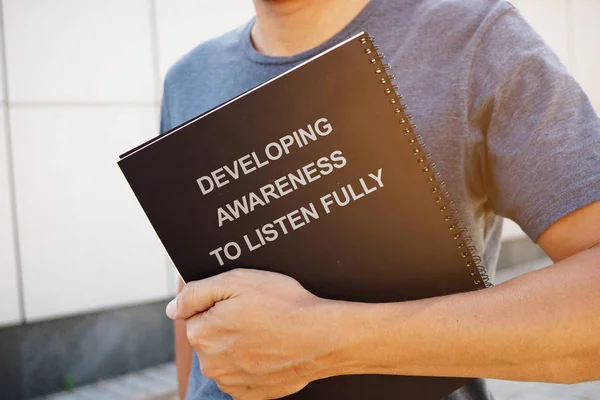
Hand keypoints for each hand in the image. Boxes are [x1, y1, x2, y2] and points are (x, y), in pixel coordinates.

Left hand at [166, 268, 341, 399]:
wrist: (322, 337)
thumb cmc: (284, 306)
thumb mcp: (236, 281)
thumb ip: (196, 293)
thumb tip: (173, 308)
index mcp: (202, 334)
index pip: (196, 315)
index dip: (219, 305)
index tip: (242, 303)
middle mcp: (211, 364)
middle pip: (210, 337)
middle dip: (227, 325)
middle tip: (257, 315)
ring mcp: (231, 382)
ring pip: (225, 357)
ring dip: (240, 346)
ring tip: (267, 333)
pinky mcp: (250, 393)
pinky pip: (241, 374)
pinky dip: (252, 363)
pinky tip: (270, 350)